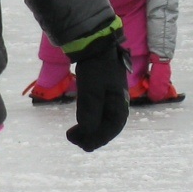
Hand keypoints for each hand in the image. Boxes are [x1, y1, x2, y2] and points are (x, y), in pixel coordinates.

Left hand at [65, 31, 129, 151]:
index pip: (112, 128)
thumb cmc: (96, 68)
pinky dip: (89, 121)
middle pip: (108, 127)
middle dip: (92, 137)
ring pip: (103, 121)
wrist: (96, 47)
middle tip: (73, 140)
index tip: (82, 145)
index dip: (98, 139)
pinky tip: (79, 124)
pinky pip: (99, 113)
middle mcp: (118, 103)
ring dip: (89, 131)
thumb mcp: (91, 90)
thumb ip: (90, 111)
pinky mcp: (103, 93)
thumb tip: (88, 132)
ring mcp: (111, 98)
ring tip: (73, 135)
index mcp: (120, 103)